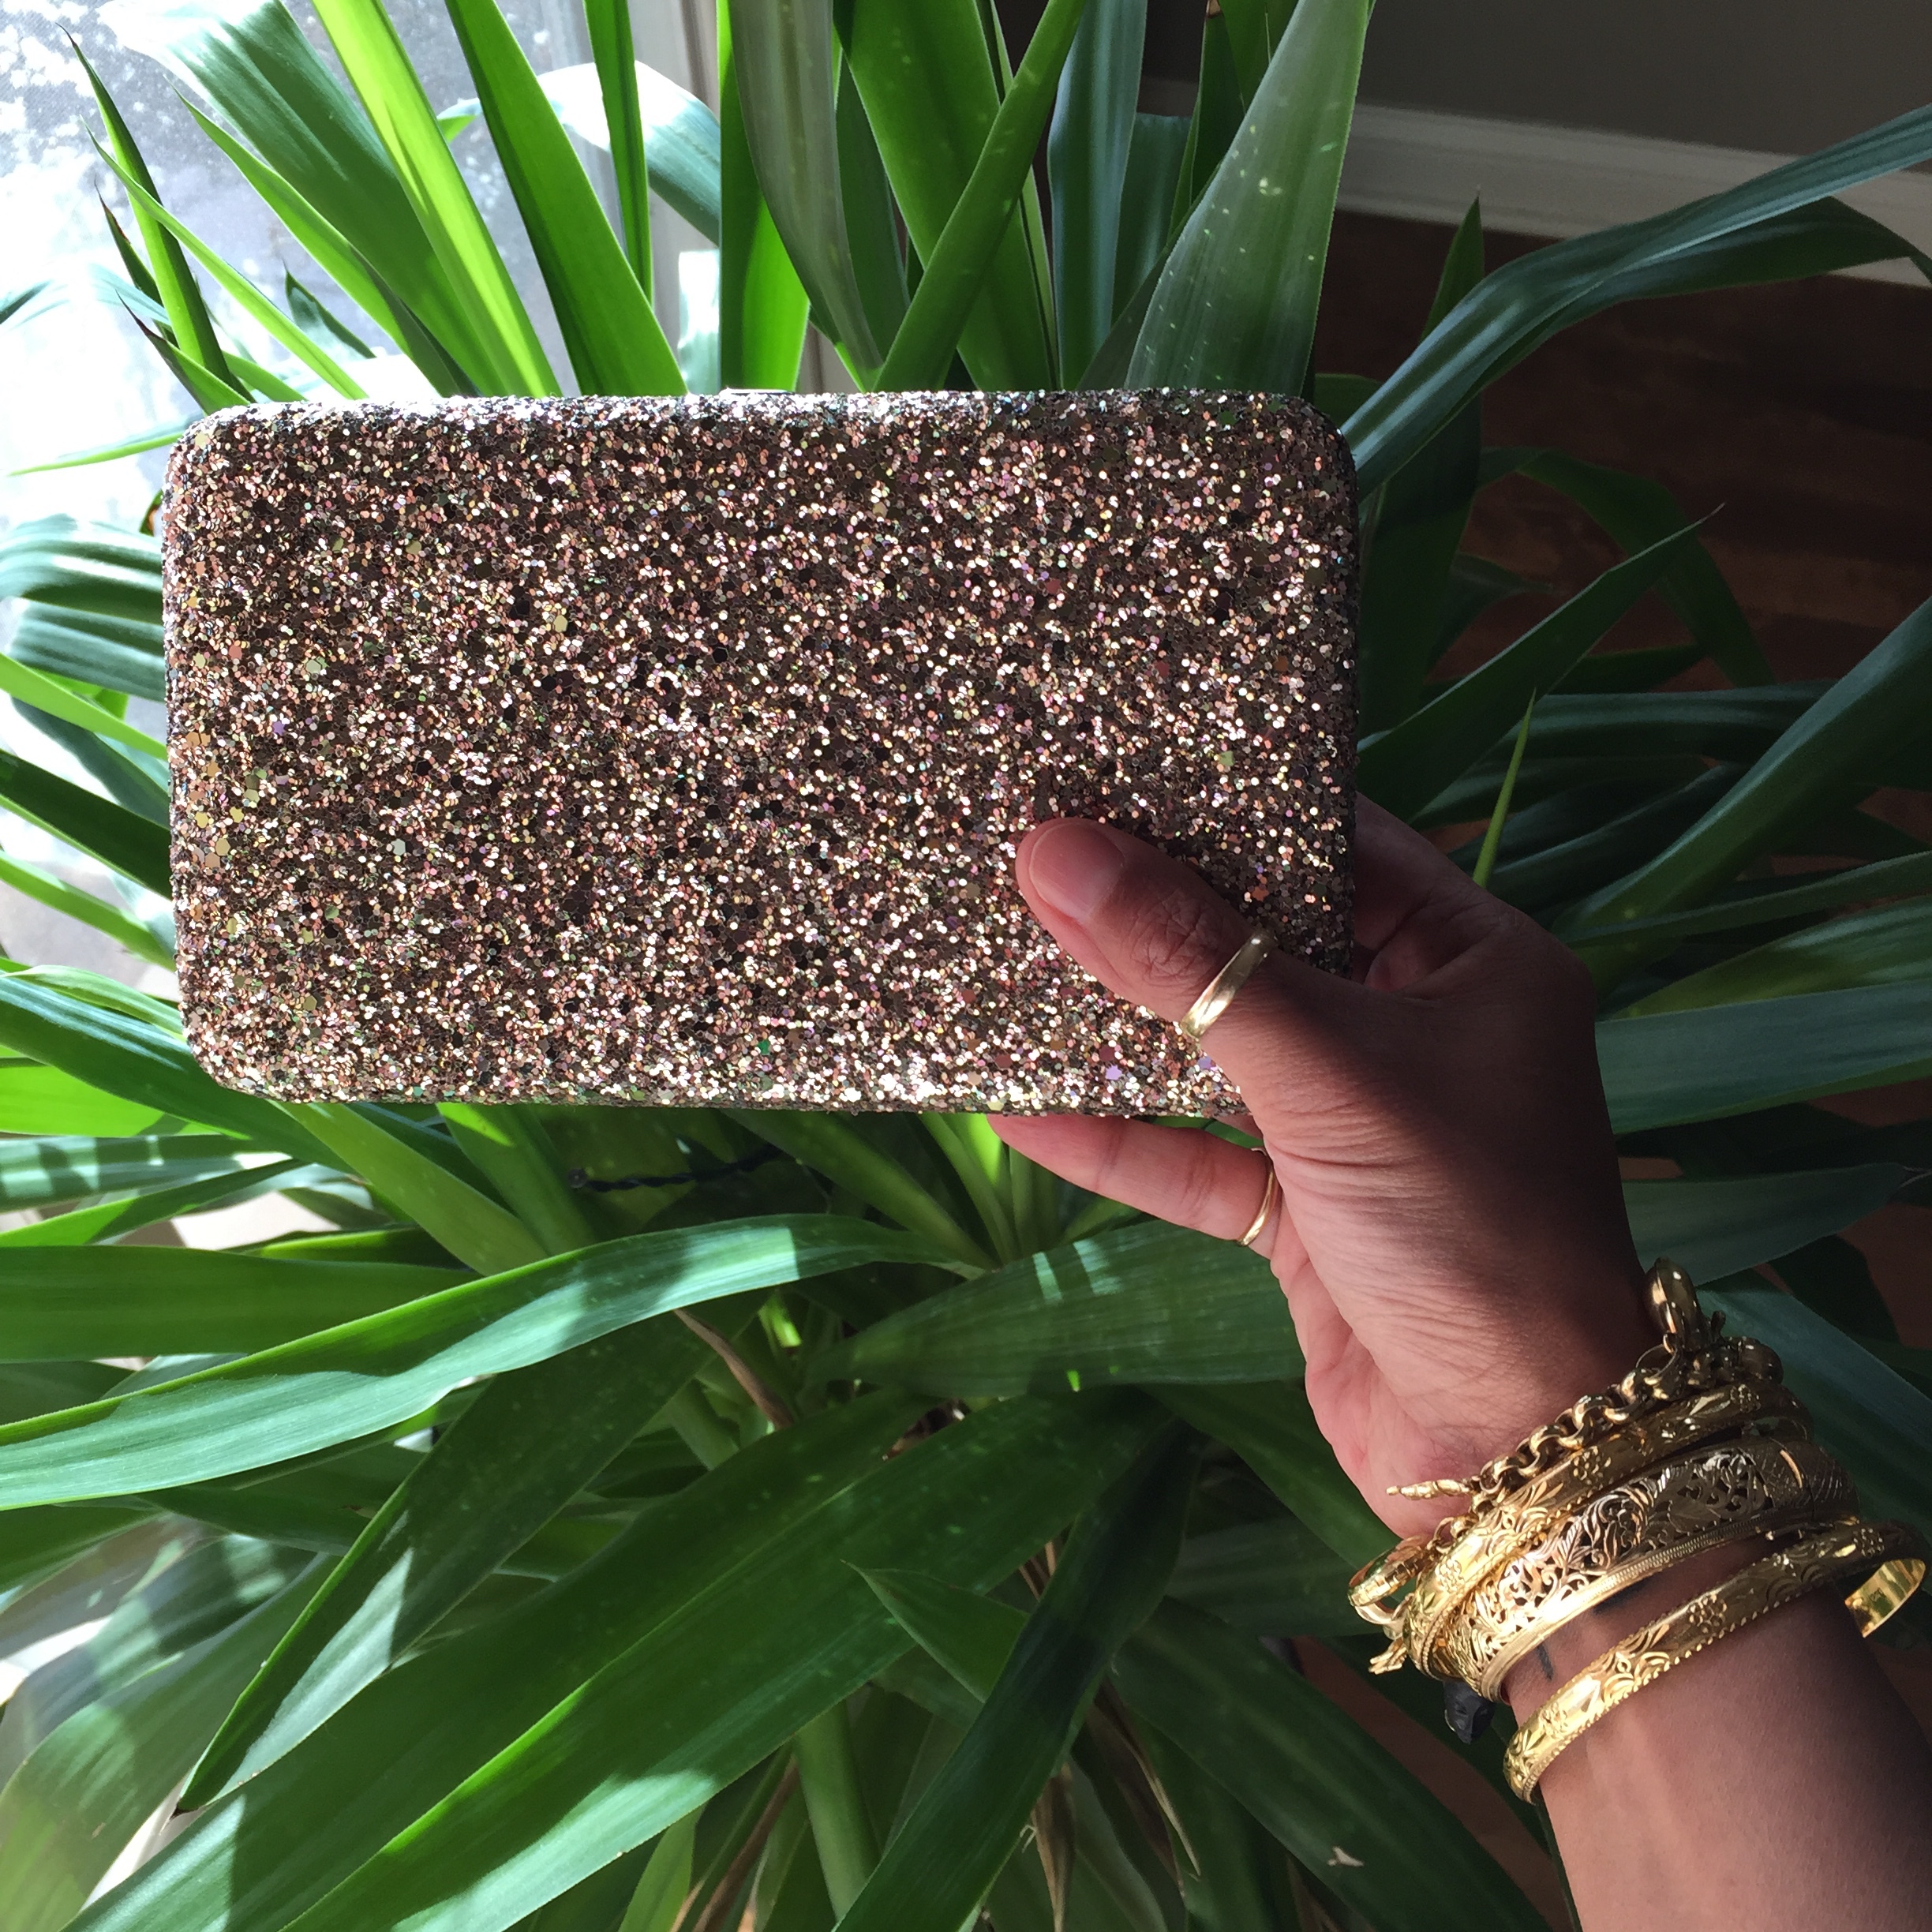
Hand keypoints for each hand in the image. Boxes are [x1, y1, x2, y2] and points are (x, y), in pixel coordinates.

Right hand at [994, 800, 1655, 1535]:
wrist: (1518, 1452)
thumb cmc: (1468, 1228)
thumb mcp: (1330, 1073)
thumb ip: (1194, 968)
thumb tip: (1056, 853)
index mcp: (1472, 960)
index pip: (1338, 845)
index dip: (1228, 805)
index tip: (1113, 768)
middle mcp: (1417, 1029)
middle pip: (1263, 945)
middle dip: (1153, 916)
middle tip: (1034, 854)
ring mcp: (1356, 1124)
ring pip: (1217, 1051)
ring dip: (1117, 1028)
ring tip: (1002, 965)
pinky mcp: (1304, 1210)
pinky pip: (1196, 1154)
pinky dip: (1116, 1138)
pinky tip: (1015, 1107)